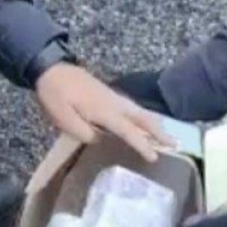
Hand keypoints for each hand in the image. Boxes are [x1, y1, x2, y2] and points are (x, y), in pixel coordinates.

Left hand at [35, 64, 173, 161]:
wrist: (50, 69)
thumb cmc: (55, 95)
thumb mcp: (63, 119)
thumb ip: (83, 132)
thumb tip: (99, 139)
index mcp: (104, 110)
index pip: (129, 130)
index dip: (142, 144)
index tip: (155, 157)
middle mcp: (114, 102)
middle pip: (142, 117)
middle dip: (159, 131)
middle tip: (175, 143)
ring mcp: (112, 96)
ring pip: (139, 110)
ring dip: (154, 123)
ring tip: (165, 134)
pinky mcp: (108, 94)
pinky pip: (132, 107)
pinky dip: (143, 116)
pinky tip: (143, 120)